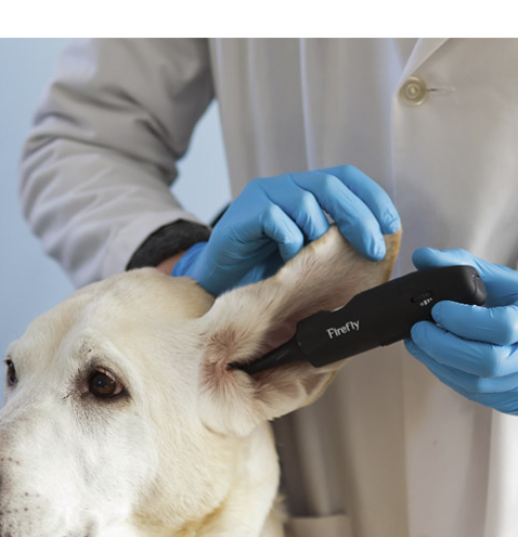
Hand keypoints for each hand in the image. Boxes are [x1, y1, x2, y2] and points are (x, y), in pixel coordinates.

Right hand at [171, 165, 400, 295]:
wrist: (219, 285)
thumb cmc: (265, 271)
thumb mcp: (308, 253)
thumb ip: (334, 243)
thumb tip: (378, 248)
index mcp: (305, 189)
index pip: (346, 178)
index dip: (372, 198)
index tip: (391, 225)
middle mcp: (285, 185)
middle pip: (331, 186)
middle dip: (358, 218)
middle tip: (373, 249)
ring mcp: (262, 195)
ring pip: (304, 203)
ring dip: (317, 236)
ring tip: (314, 261)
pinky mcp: (244, 214)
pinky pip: (277, 219)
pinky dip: (289, 242)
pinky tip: (286, 260)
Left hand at [405, 248, 517, 414]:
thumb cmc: (515, 304)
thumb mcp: (499, 281)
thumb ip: (461, 266)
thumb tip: (422, 257)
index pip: (503, 327)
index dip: (465, 320)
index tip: (438, 309)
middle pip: (486, 362)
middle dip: (442, 346)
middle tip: (417, 330)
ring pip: (475, 383)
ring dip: (437, 362)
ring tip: (417, 341)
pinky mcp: (508, 398)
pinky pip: (472, 392)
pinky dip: (446, 373)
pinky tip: (433, 356)